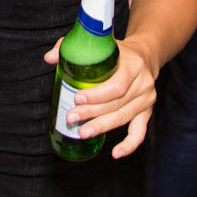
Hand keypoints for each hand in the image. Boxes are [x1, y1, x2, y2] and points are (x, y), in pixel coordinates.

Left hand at [44, 35, 159, 157]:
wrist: (145, 56)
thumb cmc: (117, 51)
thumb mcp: (99, 43)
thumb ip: (72, 47)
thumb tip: (50, 58)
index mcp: (132, 65)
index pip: (116, 85)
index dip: (96, 95)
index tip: (77, 99)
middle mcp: (143, 84)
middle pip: (116, 104)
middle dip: (92, 113)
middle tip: (71, 118)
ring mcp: (146, 100)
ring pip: (123, 117)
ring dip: (102, 127)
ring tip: (82, 132)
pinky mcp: (147, 112)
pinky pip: (139, 132)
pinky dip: (129, 145)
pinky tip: (116, 153)